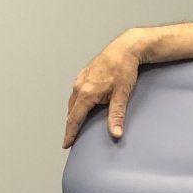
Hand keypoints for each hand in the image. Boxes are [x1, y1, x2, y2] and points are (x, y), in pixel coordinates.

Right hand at [63, 31, 144, 147]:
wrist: (126, 48)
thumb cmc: (124, 69)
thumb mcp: (122, 94)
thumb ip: (117, 115)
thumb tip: (116, 134)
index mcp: (86, 93)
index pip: (74, 118)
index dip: (70, 133)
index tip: (66, 144)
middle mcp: (80, 85)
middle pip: (71, 111)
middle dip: (70, 126)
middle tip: (70, 139)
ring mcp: (81, 78)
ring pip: (73, 101)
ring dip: (72, 114)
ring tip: (74, 124)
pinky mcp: (85, 73)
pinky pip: (76, 92)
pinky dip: (76, 102)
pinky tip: (81, 105)